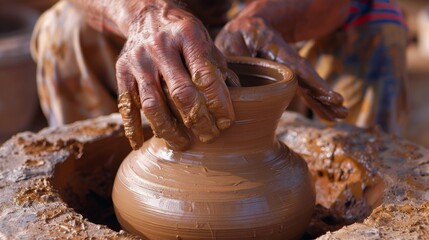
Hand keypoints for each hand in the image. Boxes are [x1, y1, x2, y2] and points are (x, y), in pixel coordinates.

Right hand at [116, 2, 234, 149]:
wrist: (146, 14)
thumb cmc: (182, 33)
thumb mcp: (205, 40)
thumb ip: (218, 67)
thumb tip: (237, 97)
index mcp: (187, 36)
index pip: (205, 77)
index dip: (218, 104)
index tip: (226, 123)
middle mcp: (160, 47)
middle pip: (180, 93)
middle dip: (197, 121)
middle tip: (209, 136)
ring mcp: (138, 61)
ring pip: (152, 104)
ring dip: (168, 130)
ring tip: (182, 144)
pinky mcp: (122, 72)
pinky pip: (126, 105)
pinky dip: (133, 127)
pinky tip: (141, 143)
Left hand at [215, 17, 347, 120]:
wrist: (249, 28)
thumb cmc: (239, 35)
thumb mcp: (233, 40)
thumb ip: (236, 57)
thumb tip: (236, 82)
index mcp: (276, 49)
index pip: (297, 67)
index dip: (313, 82)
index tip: (329, 95)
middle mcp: (288, 62)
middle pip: (309, 79)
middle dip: (325, 95)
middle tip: (342, 110)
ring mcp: (290, 72)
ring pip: (309, 88)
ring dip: (325, 102)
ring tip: (341, 115)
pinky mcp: (289, 80)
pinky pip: (304, 93)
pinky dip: (316, 105)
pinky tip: (328, 117)